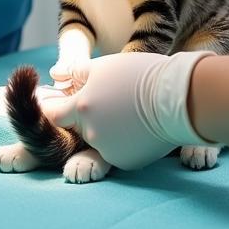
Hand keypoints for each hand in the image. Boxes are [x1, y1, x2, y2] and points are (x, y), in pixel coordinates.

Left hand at [42, 51, 212, 169]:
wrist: (176, 98)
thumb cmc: (139, 75)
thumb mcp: (104, 66)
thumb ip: (76, 73)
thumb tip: (56, 75)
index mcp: (82, 107)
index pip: (54, 114)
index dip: (52, 109)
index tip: (52, 106)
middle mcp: (91, 133)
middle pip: (80, 126)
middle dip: (88, 117)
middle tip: (109, 104)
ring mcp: (108, 150)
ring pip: (100, 139)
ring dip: (108, 129)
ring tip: (130, 112)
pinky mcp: (126, 162)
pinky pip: (118, 151)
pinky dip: (124, 141)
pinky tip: (139, 127)